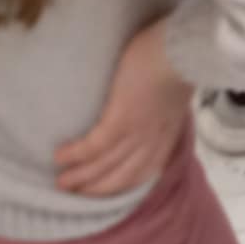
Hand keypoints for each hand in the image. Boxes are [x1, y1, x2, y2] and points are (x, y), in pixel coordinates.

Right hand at [53, 17, 192, 196]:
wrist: (184, 50)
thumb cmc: (179, 58)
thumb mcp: (174, 91)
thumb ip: (162, 104)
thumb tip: (151, 102)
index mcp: (166, 134)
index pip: (144, 171)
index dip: (123, 184)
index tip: (105, 190)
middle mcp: (151, 142)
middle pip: (120, 178)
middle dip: (96, 189)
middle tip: (74, 193)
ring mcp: (135, 133)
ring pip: (104, 166)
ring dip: (81, 177)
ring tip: (61, 182)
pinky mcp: (120, 120)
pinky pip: (93, 146)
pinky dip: (76, 155)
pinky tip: (60, 156)